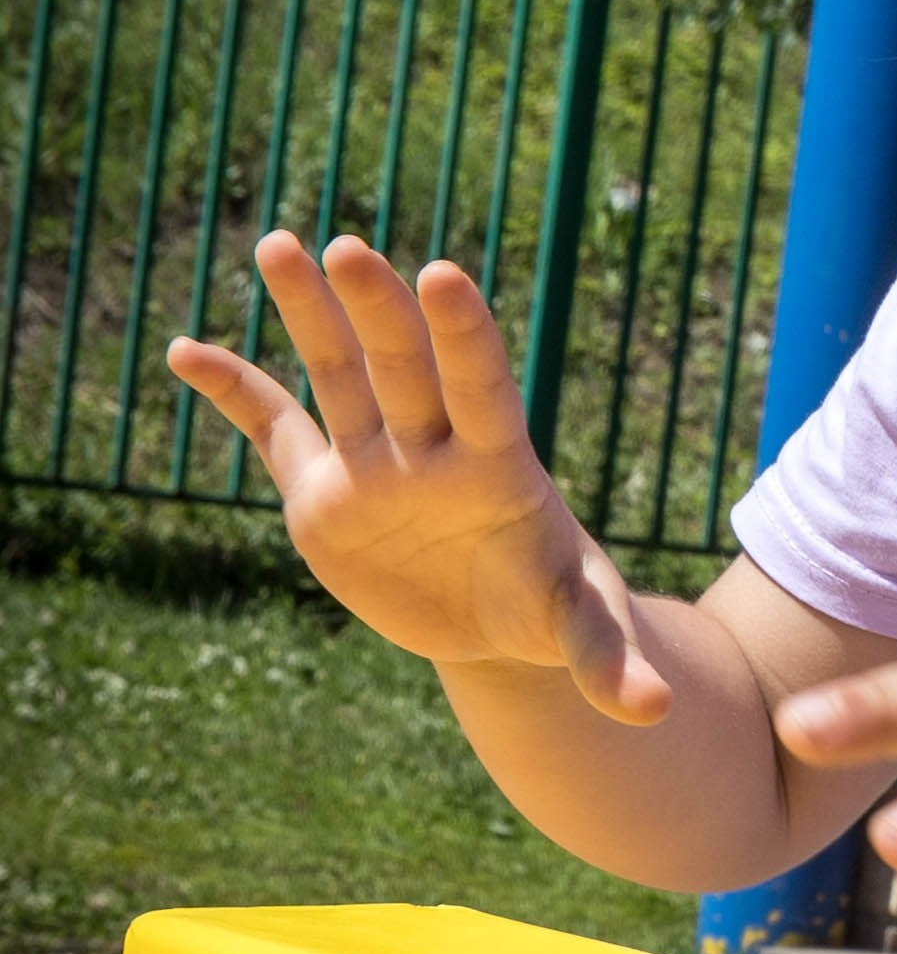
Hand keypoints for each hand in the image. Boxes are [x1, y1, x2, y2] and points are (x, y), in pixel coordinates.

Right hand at [167, 233, 669, 723]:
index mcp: (500, 467)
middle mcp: (431, 448)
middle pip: (401, 368)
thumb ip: (608, 659)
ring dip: (307, 312)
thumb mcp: (583, 629)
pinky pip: (273, 429)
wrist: (501, 619)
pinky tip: (185, 350)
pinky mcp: (324, 490)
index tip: (442, 275)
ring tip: (277, 243)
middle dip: (375, 310)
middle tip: (347, 249)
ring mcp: (374, 463)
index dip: (463, 335)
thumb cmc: (553, 606)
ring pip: (337, 374)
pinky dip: (232, 391)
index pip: (482, 387)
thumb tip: (654, 710)